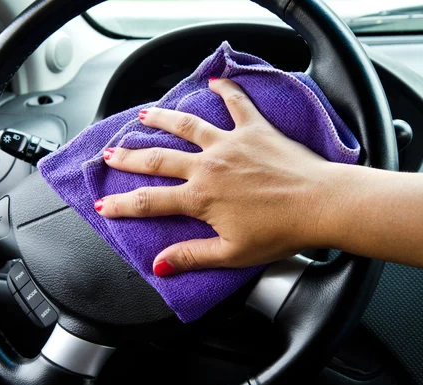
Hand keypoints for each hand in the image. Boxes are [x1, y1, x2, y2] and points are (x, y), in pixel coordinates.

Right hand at [95, 79, 335, 275]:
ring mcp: (229, 144)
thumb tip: (159, 264)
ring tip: (142, 114)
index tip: (102, 203)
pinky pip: (236, 103)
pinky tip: (214, 80)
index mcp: (200, 198)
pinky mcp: (254, 129)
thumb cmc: (281, 232)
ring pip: (186, 126)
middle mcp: (207, 166)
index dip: (121, 204)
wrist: (321, 204)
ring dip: (161, 119)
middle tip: (109, 154)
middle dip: (128, 157)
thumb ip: (191, 255)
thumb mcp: (232, 253)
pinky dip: (225, 90)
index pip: (148, 202)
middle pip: (157, 159)